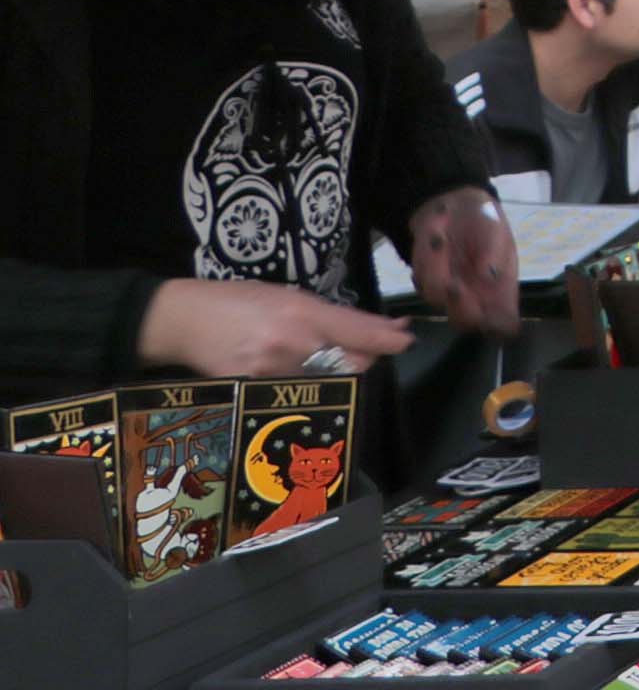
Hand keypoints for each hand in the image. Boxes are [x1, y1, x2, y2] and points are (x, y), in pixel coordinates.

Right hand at [138, 280, 415, 378]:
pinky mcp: (254, 392)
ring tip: (312, 357)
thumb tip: (367, 326)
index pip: (359, 331)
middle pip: (352, 364)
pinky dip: (301, 386)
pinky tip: (289, 372)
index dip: (388, 338)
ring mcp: (274, 372)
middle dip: (365, 357)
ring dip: (332, 373)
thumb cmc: (237, 301)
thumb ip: (326, 315)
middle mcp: (294, 344)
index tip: (406, 339)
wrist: (182, 321)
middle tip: (365, 348)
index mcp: (303, 312)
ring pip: (326, 382)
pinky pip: (293, 394)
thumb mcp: (286, 295)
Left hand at [407, 187, 521, 334]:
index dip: (496, 325)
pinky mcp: (426, 282)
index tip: (485, 307)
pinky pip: (420, 280)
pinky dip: (426, 257)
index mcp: (502, 288)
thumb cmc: (484, 217)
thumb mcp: (495, 227)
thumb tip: (490, 276)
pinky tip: (435, 233)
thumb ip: (494, 251)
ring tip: (441, 233)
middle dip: (458, 303)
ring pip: (436, 298)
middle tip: (455, 283)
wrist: (455, 203)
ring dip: (436, 265)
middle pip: (465, 321)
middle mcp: (476, 296)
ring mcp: (449, 291)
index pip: (504, 323)